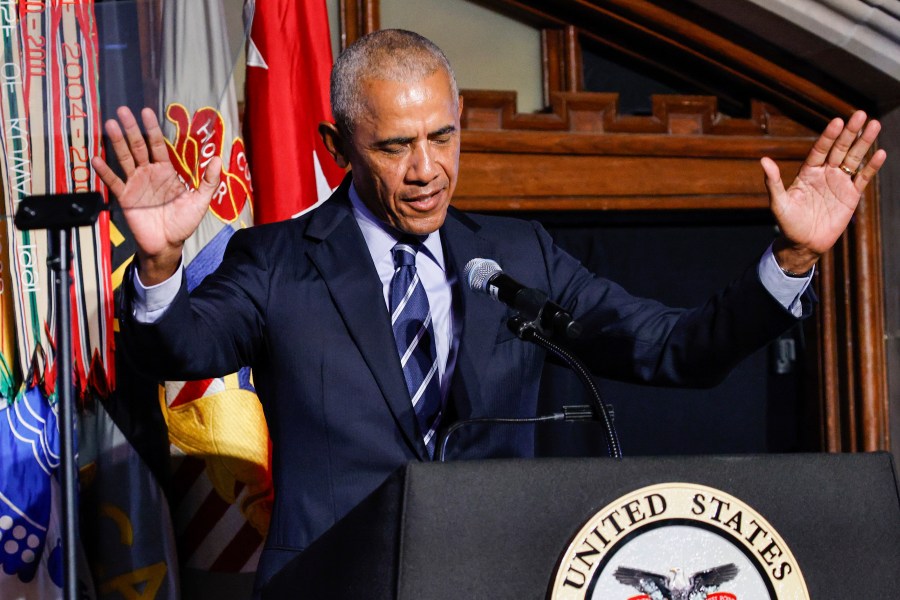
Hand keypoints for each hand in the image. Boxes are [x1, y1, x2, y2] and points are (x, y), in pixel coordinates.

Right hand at [91, 107, 221, 283]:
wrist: (167, 244)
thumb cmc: (183, 223)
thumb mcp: (200, 201)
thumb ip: (208, 180)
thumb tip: (218, 159)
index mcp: (166, 171)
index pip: (157, 145)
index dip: (152, 129)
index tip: (146, 112)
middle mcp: (148, 174)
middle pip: (138, 146)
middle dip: (131, 129)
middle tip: (123, 111)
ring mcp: (135, 184)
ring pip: (124, 159)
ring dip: (116, 143)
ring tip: (109, 125)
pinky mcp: (125, 197)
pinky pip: (114, 182)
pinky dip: (105, 171)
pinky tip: (97, 158)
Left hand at [761, 110, 886, 273]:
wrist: (803, 243)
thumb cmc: (788, 223)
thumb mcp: (779, 203)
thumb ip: (773, 182)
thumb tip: (764, 160)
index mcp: (807, 172)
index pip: (820, 149)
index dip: (829, 136)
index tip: (837, 121)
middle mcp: (824, 173)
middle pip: (840, 148)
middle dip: (850, 132)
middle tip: (861, 114)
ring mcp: (839, 183)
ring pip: (854, 158)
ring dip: (864, 143)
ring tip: (875, 125)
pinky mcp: (851, 196)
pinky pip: (863, 178)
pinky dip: (872, 166)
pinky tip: (880, 153)